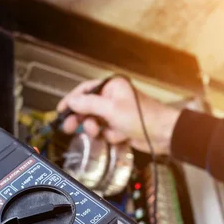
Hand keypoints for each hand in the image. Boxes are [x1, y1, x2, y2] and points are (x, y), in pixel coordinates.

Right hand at [58, 77, 180, 153]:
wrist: (163, 134)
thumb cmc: (142, 117)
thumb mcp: (110, 110)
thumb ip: (88, 105)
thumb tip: (71, 101)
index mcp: (111, 87)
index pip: (85, 91)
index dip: (71, 101)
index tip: (61, 111)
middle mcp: (113, 98)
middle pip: (88, 108)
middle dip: (81, 118)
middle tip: (69, 127)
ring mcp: (116, 113)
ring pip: (96, 122)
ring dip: (97, 129)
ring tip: (99, 132)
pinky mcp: (120, 126)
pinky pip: (106, 132)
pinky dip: (110, 136)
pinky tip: (119, 136)